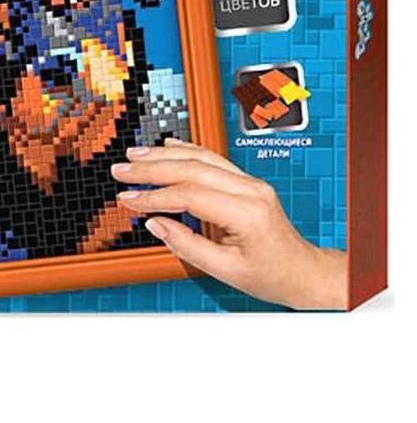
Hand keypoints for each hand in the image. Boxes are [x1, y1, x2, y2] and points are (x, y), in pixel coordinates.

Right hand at [112, 139, 346, 309]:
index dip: (155, 196)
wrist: (301, 271)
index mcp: (247, 213)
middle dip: (151, 168)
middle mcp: (251, 190)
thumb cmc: (269, 275)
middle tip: (121, 170)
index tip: (128, 199)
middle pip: (192, 168)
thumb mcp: (225, 271)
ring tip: (134, 155)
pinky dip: (185, 151)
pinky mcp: (245, 181)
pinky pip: (212, 159)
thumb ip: (187, 246)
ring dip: (164, 155)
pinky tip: (165, 147)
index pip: (190, 195)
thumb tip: (154, 223)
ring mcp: (250, 182)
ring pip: (201, 158)